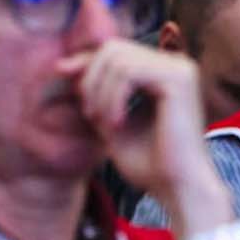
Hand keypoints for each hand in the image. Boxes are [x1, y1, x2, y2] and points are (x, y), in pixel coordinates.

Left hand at [59, 40, 233, 228]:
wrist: (179, 190)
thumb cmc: (150, 165)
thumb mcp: (111, 122)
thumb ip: (96, 94)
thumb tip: (66, 66)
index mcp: (163, 73)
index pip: (117, 51)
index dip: (86, 60)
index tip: (60, 71)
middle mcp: (175, 65)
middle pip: (114, 48)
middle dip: (91, 78)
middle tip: (89, 114)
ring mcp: (180, 68)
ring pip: (118, 59)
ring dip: (100, 92)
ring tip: (102, 123)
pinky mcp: (179, 79)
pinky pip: (129, 72)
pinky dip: (113, 97)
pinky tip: (116, 123)